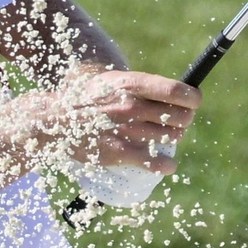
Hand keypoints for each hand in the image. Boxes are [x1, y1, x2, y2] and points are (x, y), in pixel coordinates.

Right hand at [45, 69, 201, 173]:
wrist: (53, 120)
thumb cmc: (85, 99)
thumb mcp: (111, 81)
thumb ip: (138, 86)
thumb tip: (172, 93)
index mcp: (130, 84)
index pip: (176, 91)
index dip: (193, 98)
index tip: (194, 102)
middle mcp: (131, 106)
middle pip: (180, 117)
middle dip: (183, 120)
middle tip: (176, 122)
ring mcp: (126, 130)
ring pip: (171, 138)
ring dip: (172, 139)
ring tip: (164, 137)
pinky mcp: (119, 152)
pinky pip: (157, 163)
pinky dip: (166, 165)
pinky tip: (167, 164)